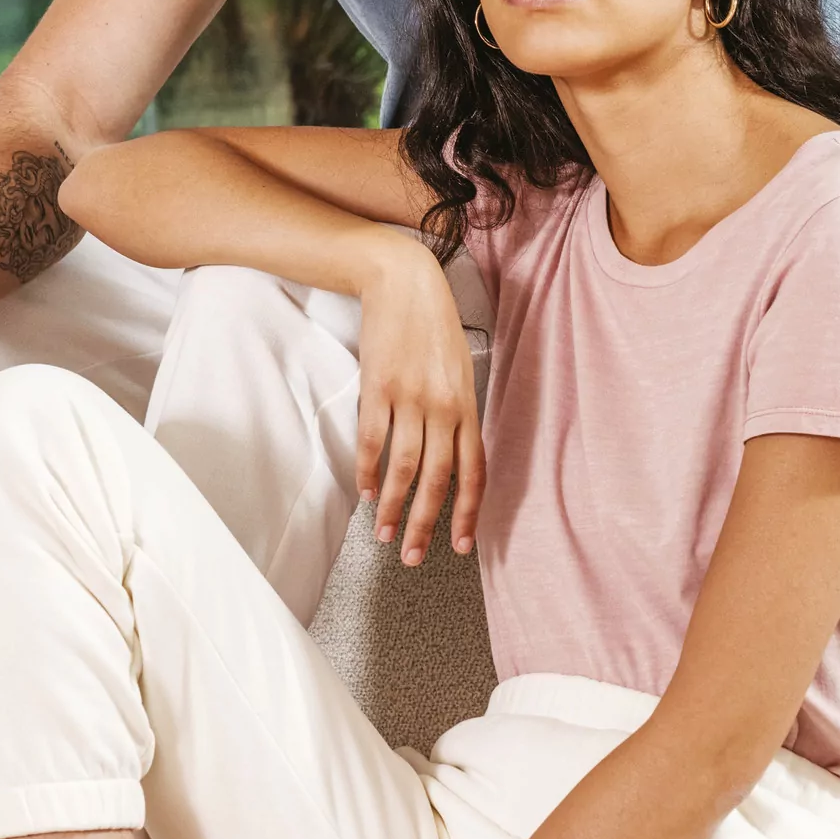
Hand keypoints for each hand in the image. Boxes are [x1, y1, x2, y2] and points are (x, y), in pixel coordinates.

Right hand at [356, 241, 485, 564]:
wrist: (404, 282)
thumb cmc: (434, 326)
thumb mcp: (461, 370)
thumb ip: (458, 413)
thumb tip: (453, 458)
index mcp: (467, 404)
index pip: (474, 472)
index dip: (468, 513)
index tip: (460, 546)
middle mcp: (443, 406)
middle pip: (438, 480)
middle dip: (426, 524)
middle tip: (413, 556)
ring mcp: (409, 398)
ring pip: (404, 467)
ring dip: (393, 507)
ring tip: (384, 534)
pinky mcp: (378, 388)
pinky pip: (372, 441)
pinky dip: (367, 472)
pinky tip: (365, 493)